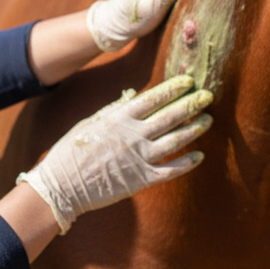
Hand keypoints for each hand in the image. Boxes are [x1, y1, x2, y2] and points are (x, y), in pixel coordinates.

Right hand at [17, 76, 211, 233]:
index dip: (173, 88)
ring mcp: (138, 158)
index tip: (189, 81)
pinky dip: (186, 163)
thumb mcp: (90, 123)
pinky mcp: (140, 179)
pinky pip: (169, 170)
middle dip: (191, 104)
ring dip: (194, 129)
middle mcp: (132, 135)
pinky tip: (199, 156)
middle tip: (208, 95)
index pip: (153, 98)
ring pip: (174, 140)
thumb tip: (132, 96)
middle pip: (169, 116)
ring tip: (208, 120)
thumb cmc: (71, 152)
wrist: (61, 187)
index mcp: (119, 118)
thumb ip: (114, 109)